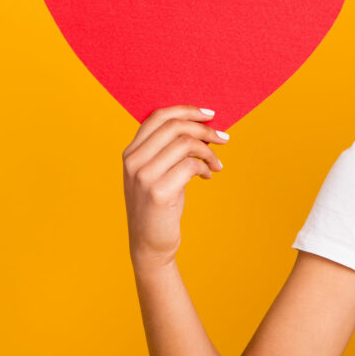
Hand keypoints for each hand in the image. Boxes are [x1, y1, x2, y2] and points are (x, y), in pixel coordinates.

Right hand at [122, 105, 228, 270]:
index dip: (186, 110)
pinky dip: (205, 168)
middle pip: (175, 126)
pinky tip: (208, 177)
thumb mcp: (159, 173)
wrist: (149, 245)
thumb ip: (170, 150)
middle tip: (223, 139)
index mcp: (131, 152)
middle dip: (204, 129)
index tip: (210, 114)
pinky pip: (190, 165)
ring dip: (209, 151)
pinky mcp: (158, 192)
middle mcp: (133, 161)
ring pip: (185, 144)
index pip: (158, 116)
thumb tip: (203, 127)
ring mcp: (143, 176)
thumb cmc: (160, 206)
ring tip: (217, 164)